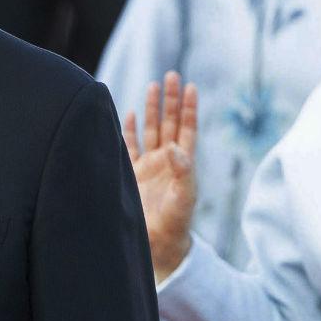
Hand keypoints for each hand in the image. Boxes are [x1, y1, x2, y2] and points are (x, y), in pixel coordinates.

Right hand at [120, 72, 198, 280]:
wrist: (158, 245)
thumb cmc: (175, 223)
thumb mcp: (184, 197)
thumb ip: (182, 171)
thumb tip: (174, 147)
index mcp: (182, 163)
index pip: (186, 129)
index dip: (188, 108)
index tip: (191, 86)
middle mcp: (166, 161)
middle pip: (168, 123)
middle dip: (170, 100)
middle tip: (172, 75)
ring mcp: (149, 166)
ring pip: (150, 131)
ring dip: (152, 109)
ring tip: (154, 86)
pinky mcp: (131, 175)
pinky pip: (129, 147)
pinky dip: (130, 131)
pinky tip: (130, 115)